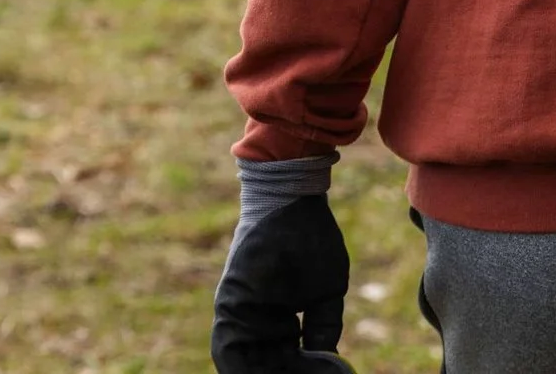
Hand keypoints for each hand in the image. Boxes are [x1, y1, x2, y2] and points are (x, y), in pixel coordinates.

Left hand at [212, 194, 354, 373]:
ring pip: (238, 362)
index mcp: (274, 319)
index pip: (280, 362)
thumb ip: (322, 329)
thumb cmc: (312, 242)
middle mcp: (251, 317)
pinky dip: (238, 368)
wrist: (292, 200)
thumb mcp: (325, 293)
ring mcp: (237, 310)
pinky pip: (226, 346)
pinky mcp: (229, 301)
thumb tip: (329, 364)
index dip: (291, 373)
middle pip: (257, 365)